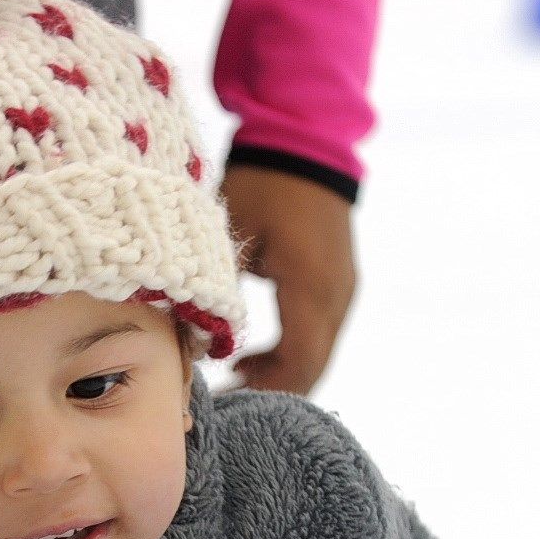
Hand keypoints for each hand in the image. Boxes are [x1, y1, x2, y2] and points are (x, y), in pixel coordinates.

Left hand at [215, 162, 355, 396]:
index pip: (298, 362)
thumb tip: (196, 339)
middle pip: (312, 368)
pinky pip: (318, 333)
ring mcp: (343, 290)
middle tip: (227, 396)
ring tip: (235, 373)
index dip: (265, 389)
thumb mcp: (231, 233)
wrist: (307, 140)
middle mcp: (336, 295)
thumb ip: (217, 288)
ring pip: (317, 354)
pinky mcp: (338, 283)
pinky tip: (252, 352)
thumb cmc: (263, 182)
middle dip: (271, 389)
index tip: (227, 397)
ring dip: (279, 371)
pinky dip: (288, 351)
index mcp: (310, 286)